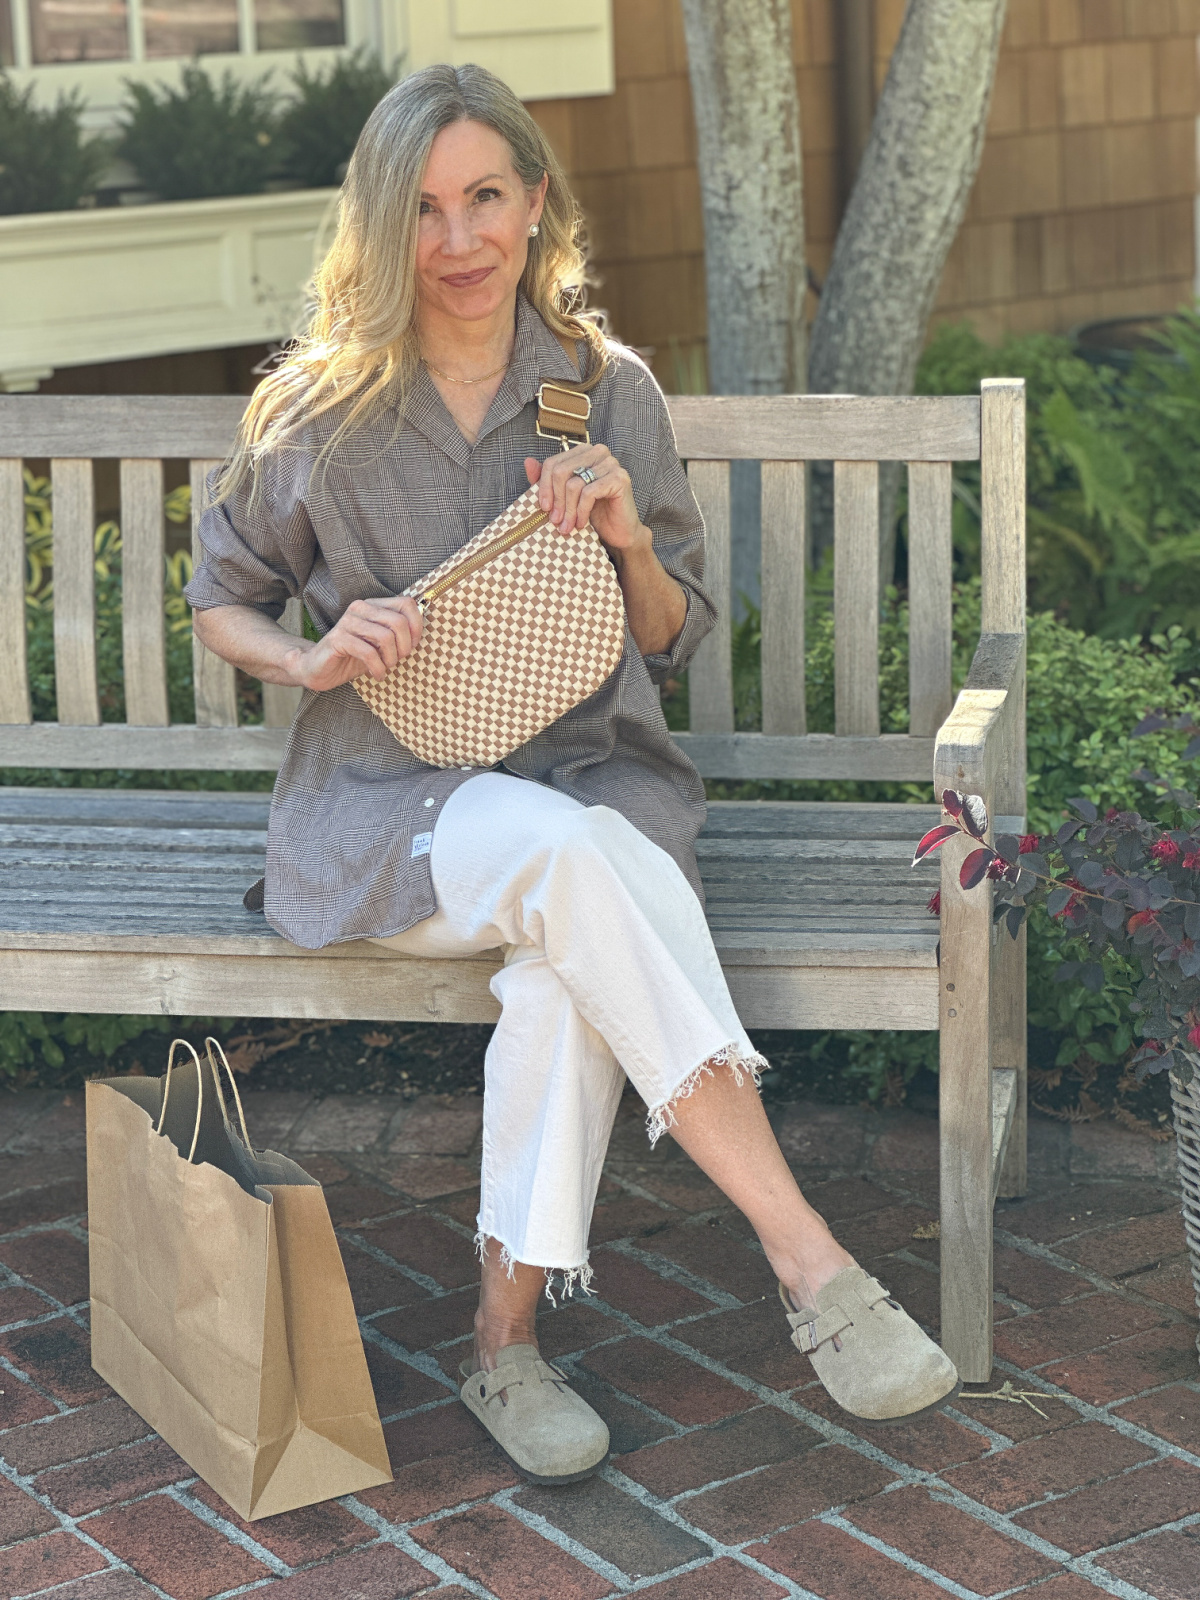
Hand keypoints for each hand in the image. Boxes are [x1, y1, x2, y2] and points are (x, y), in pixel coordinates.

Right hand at [291, 595, 423, 691]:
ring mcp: (348, 622)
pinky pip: (369, 652)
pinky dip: (378, 668)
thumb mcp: (380, 644)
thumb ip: (396, 635)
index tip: (413, 646)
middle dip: (404, 647)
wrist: (318, 668)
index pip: (407, 604)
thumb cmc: (353, 657)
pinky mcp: (338, 639)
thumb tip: (420, 635)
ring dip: (391, 659)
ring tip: (386, 668)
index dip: (417, 626)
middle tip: (398, 661)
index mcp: (373, 605)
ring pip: (386, 637)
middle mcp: (361, 608)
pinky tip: (377, 675)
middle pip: (398, 622)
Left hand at [524, 446, 649, 555]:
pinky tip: (581, 524)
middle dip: (556, 500)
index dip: (544, 486)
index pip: (553, 462)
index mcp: (583, 452)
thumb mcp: (565, 497)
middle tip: (555, 521)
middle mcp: (598, 452)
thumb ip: (547, 480)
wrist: (618, 532)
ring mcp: (611, 463)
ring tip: (566, 527)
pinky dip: (581, 511)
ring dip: (568, 510)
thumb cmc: (592, 513)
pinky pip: (589, 493)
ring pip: (574, 484)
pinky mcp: (620, 478)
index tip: (543, 508)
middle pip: (561, 471)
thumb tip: (527, 462)